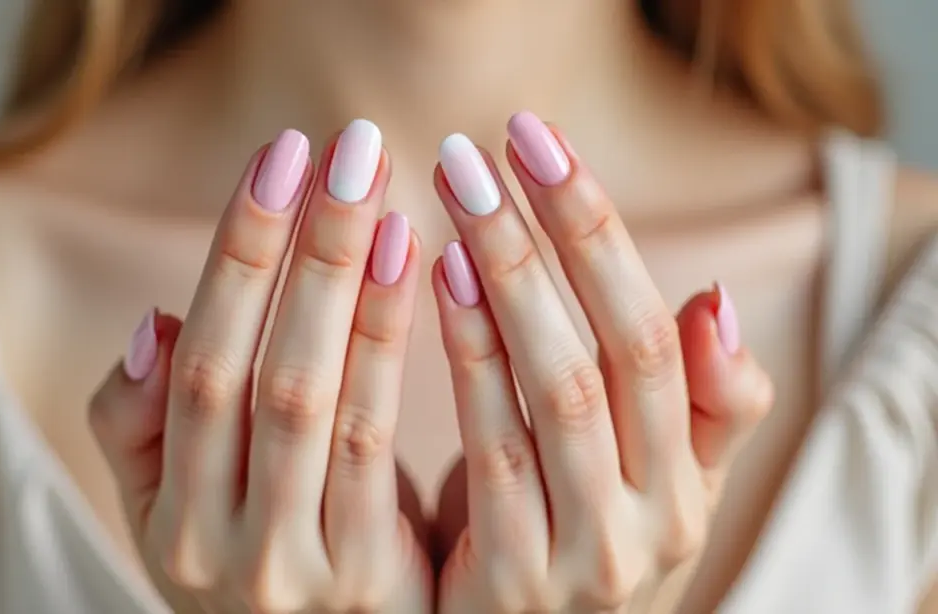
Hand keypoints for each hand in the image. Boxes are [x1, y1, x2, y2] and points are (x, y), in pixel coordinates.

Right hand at [88, 121, 431, 612]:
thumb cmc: (259, 570)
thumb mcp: (180, 517)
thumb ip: (147, 431)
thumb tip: (156, 323)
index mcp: (174, 520)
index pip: (199, 366)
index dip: (240, 257)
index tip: (281, 158)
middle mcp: (229, 548)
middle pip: (268, 377)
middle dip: (309, 253)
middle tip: (348, 149)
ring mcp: (306, 573)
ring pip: (333, 412)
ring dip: (362, 300)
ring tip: (392, 206)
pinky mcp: (382, 587)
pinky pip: (395, 457)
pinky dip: (410, 362)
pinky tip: (435, 281)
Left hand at [430, 113, 772, 612]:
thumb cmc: (583, 544)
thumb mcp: (659, 488)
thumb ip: (697, 407)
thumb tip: (713, 301)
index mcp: (687, 479)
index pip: (656, 334)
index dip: (599, 231)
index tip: (540, 140)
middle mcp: (652, 516)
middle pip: (611, 352)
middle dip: (550, 238)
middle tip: (488, 146)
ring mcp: (585, 555)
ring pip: (555, 394)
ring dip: (507, 285)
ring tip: (459, 198)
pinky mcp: (511, 582)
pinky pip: (489, 451)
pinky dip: (469, 360)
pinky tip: (434, 281)